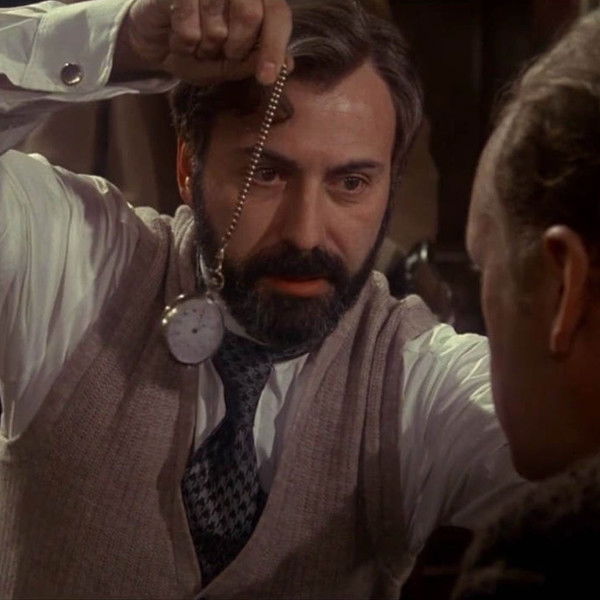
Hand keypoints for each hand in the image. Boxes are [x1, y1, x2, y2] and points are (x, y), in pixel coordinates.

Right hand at [115, 0, 292, 85]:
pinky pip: (188, 29)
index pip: (278, 14)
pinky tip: (177, 38)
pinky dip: (183, 44)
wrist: (156, 42)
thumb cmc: (199, 50)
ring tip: (195, 43)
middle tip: (221, 51)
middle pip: (249, 17)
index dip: (274, 47)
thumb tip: (288, 64)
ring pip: (216, 28)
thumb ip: (257, 60)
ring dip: (204, 48)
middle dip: (234, 48)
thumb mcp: (231, 65)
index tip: (266, 77)